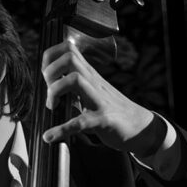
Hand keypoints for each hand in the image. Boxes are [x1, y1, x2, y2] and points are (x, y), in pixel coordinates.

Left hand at [41, 38, 164, 156]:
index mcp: (89, 74)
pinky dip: (61, 130)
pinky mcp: (102, 120)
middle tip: (50, 94)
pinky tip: (49, 137)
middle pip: (69, 58)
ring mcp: (98, 99)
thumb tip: (51, 91)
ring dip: (55, 93)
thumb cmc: (113, 110)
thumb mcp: (93, 93)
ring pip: (74, 80)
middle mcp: (93, 82)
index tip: (46, 78)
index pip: (67, 50)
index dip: (50, 59)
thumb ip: (75, 89)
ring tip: (53, 108)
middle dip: (50, 73)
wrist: (140, 126)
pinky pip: (79, 122)